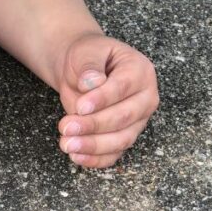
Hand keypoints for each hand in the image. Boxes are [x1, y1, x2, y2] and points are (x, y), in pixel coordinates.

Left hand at [54, 31, 158, 168]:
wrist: (82, 71)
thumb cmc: (88, 57)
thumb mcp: (86, 51)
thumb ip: (89, 65)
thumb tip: (91, 82)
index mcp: (140, 70)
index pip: (123, 88)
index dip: (102, 99)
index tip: (80, 106)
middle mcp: (145, 97)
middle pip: (124, 117)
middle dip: (94, 125)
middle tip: (66, 127)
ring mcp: (138, 120)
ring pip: (121, 139)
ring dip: (93, 145)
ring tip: (67, 144)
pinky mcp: (126, 136)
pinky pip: (114, 153)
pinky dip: (96, 159)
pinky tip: (76, 156)